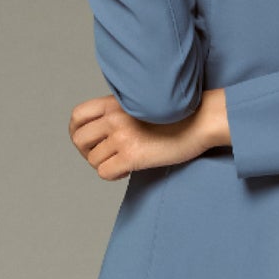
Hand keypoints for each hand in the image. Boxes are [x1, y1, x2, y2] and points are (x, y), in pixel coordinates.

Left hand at [68, 93, 217, 179]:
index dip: (77, 132)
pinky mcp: (132, 155)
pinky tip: (127, 171)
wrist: (201, 119)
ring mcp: (122, 136)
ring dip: (105, 165)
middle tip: (105, 157)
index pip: (77, 116)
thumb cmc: (176, 114)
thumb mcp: (141, 103)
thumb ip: (119, 112)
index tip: (89, 142)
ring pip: (93, 159)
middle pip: (79, 140)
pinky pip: (105, 173)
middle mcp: (114, 118)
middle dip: (88, 152)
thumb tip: (102, 132)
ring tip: (122, 163)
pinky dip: (114, 175)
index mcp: (114, 102)